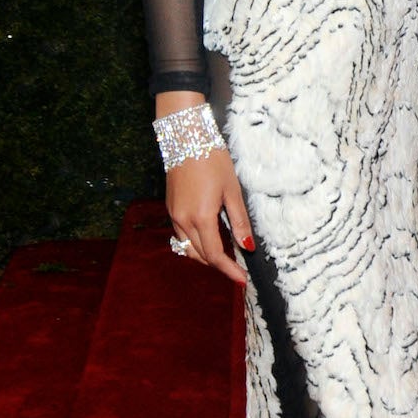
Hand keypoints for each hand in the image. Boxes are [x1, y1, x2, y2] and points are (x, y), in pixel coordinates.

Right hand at [159, 100, 253, 286]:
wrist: (185, 137)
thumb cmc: (212, 160)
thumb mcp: (232, 190)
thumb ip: (239, 221)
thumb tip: (247, 247)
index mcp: (201, 218)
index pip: (216, 255)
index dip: (230, 271)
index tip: (243, 281)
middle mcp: (183, 220)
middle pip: (201, 255)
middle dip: (219, 265)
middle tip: (238, 268)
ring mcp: (173, 215)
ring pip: (188, 248)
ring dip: (205, 256)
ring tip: (225, 256)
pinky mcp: (170, 208)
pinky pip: (181, 236)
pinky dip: (195, 244)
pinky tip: (209, 238)